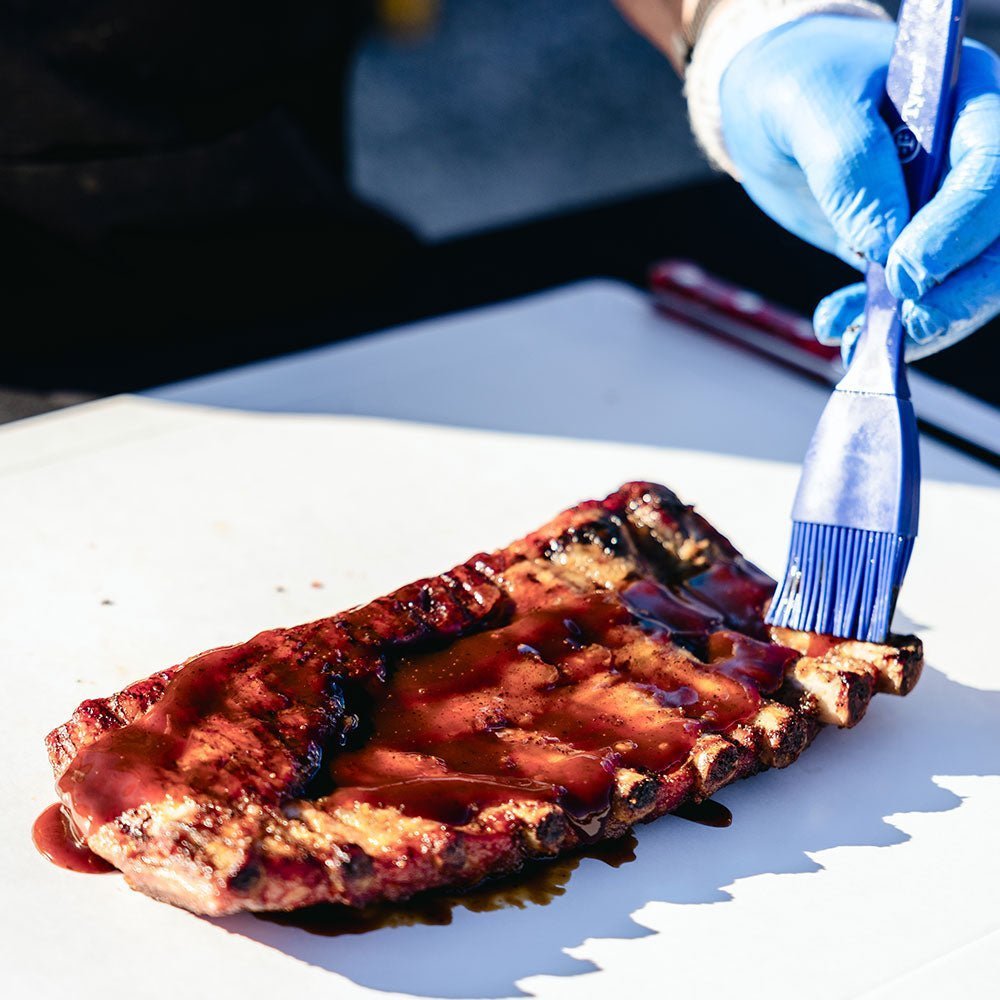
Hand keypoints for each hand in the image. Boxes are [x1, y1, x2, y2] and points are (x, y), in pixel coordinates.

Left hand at [720, 14, 999, 361]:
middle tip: (902, 325)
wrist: (769, 105)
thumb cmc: (796, 83)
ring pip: (968, 279)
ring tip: (856, 336)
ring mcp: (944, 208)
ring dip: (921, 320)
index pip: (994, 168)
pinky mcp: (912, 247)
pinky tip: (839, 326)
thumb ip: (849, 165)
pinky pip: (919, 296)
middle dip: (958, 291)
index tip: (905, 270)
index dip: (959, 227)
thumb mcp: (809, 105)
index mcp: (966, 103)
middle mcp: (968, 159)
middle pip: (998, 237)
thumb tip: (883, 243)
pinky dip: (882, 321)